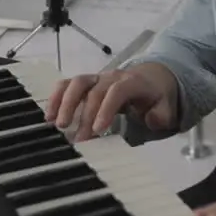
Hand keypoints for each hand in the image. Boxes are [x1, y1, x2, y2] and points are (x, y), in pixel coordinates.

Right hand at [44, 66, 176, 141]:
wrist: (152, 76)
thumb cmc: (156, 95)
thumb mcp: (166, 105)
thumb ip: (161, 114)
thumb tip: (150, 119)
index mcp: (133, 82)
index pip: (117, 91)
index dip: (106, 108)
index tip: (98, 130)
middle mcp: (112, 77)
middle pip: (94, 90)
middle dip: (85, 114)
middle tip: (79, 139)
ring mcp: (97, 78)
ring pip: (77, 82)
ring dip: (65, 103)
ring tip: (57, 124)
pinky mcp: (86, 83)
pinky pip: (67, 84)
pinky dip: (56, 98)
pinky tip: (49, 116)